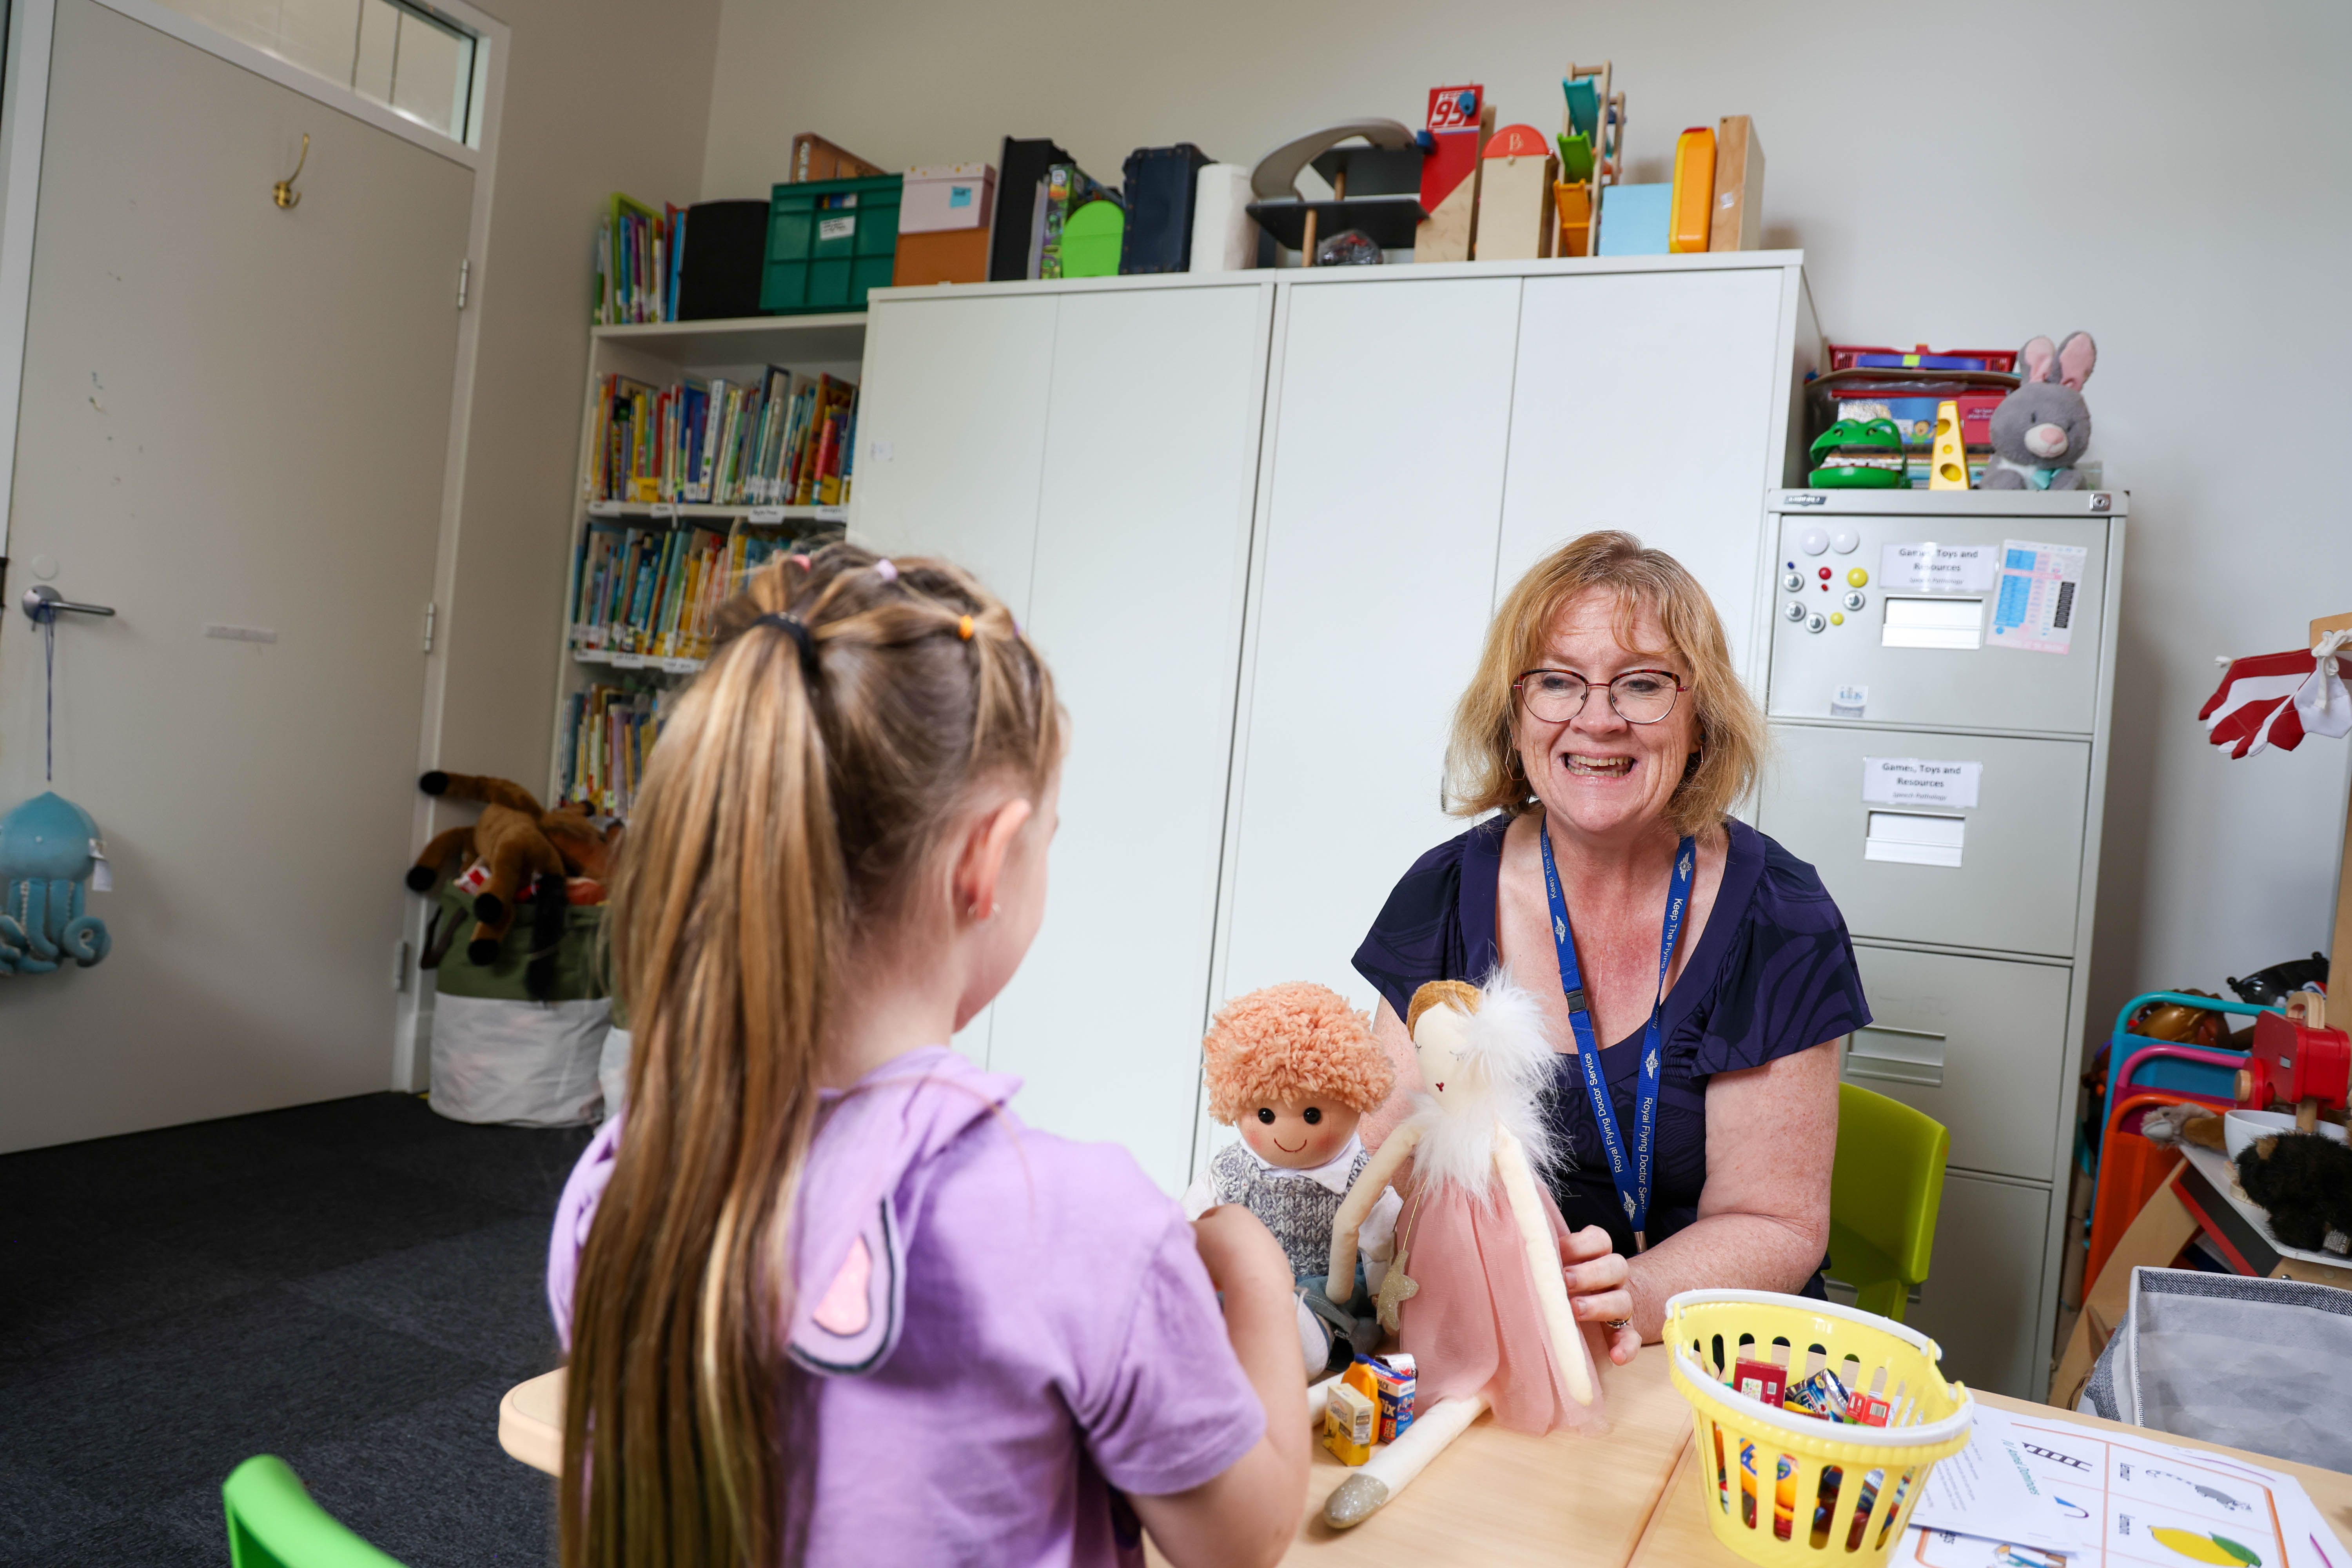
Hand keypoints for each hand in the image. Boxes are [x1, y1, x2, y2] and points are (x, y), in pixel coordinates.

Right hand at [1191, 1204, 1292, 1301]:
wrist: (1253, 1278)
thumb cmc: (1218, 1249)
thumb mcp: (1191, 1234)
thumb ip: (1184, 1230)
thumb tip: (1184, 1234)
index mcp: (1233, 1211)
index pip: (1208, 1216)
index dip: (1196, 1231)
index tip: (1191, 1247)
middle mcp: (1255, 1225)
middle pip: (1226, 1238)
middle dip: (1212, 1253)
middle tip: (1202, 1268)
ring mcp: (1270, 1246)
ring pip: (1241, 1257)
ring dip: (1228, 1268)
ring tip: (1217, 1283)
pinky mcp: (1280, 1268)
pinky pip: (1256, 1273)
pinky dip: (1245, 1280)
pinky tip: (1236, 1290)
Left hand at [1559, 1225, 1639, 1364]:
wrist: (1591, 1310)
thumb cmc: (1563, 1285)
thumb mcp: (1556, 1268)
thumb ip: (1545, 1260)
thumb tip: (1516, 1256)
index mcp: (1596, 1257)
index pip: (1599, 1240)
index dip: (1581, 1243)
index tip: (1557, 1250)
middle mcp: (1612, 1278)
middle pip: (1615, 1266)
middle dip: (1589, 1273)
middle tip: (1565, 1281)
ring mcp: (1620, 1304)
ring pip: (1623, 1300)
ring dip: (1601, 1305)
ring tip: (1576, 1311)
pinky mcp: (1624, 1332)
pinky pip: (1633, 1338)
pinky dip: (1626, 1347)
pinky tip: (1616, 1356)